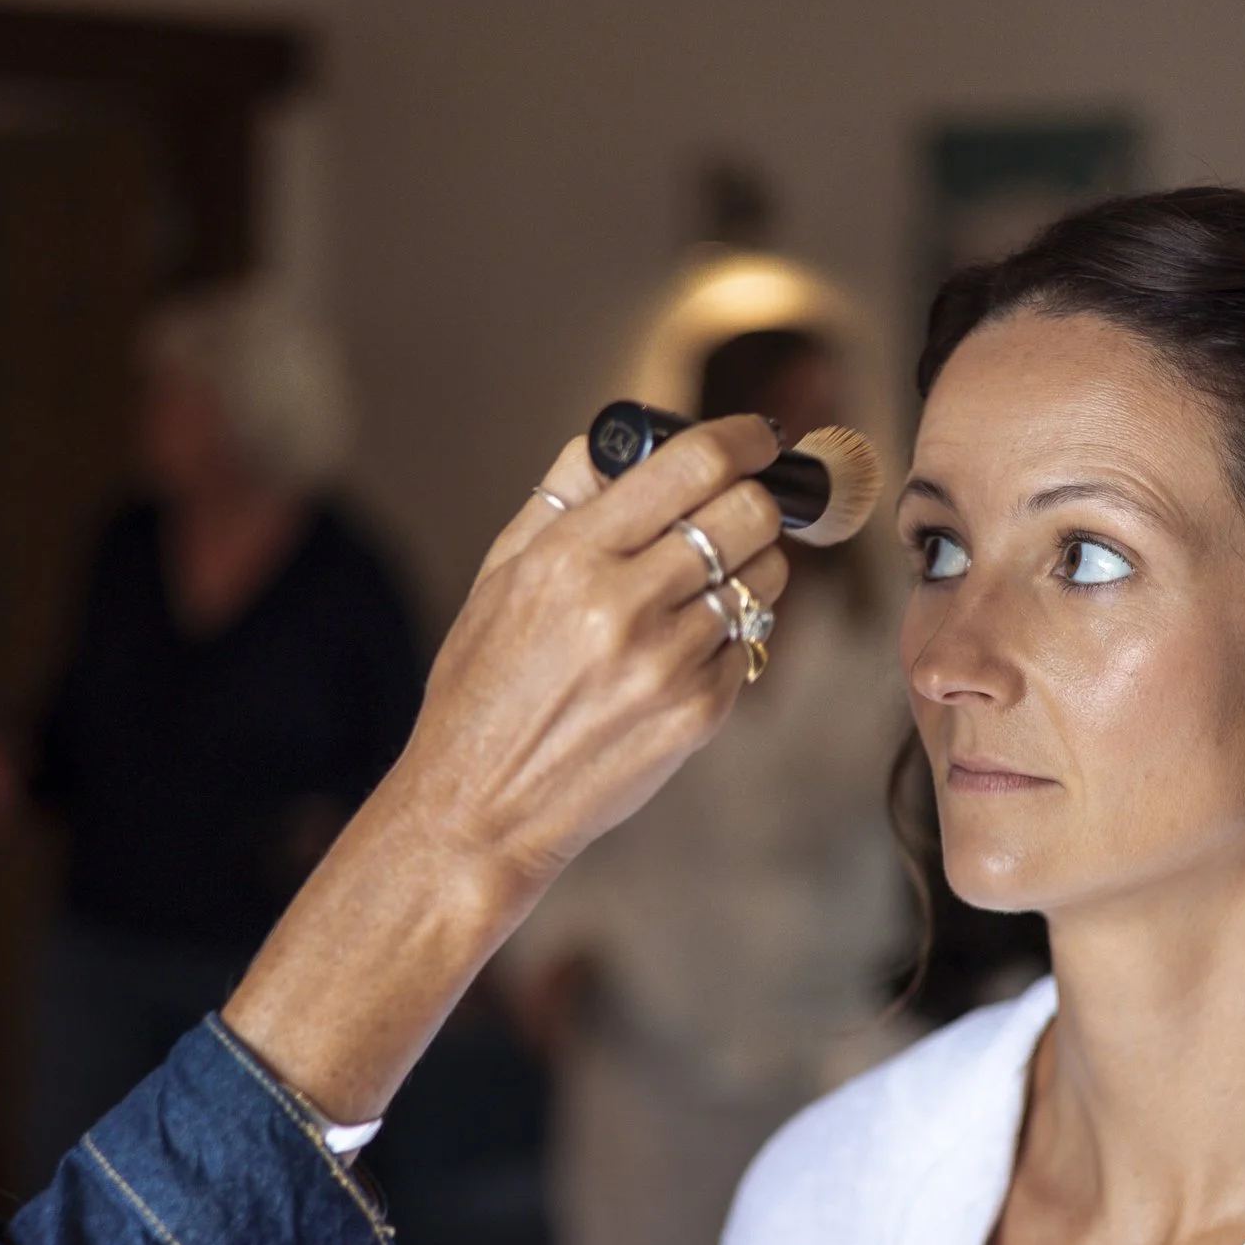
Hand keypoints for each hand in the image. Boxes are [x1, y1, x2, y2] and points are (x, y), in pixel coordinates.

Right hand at [391, 415, 790, 891]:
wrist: (481, 806)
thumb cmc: (483, 689)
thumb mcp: (498, 577)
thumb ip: (562, 497)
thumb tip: (618, 438)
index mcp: (569, 557)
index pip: (693, 465)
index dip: (742, 439)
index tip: (758, 437)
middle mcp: (623, 605)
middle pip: (750, 513)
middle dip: (758, 502)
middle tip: (741, 510)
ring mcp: (668, 663)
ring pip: (763, 578)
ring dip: (748, 570)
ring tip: (703, 588)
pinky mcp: (699, 712)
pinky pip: (751, 643)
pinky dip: (729, 635)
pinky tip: (681, 652)